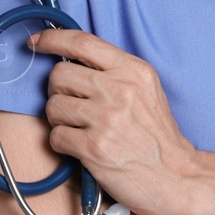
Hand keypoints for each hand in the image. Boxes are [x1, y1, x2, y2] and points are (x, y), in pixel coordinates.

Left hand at [25, 27, 198, 214]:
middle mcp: (120, 89)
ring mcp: (106, 118)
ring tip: (80, 129)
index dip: (52, 38)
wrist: (177, 177)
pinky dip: (62, 144)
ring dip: (59, 120)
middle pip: (59, 74)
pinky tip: (81, 148)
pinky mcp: (94, 147)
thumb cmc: (158, 136)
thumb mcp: (146, 90)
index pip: (82, 42)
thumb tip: (70, 60)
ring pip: (53, 106)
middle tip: (72, 105)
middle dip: (58, 91)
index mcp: (133, 70)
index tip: (37, 42)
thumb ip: (114, 72)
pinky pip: (55, 136)